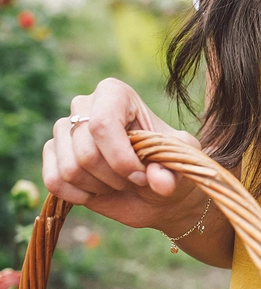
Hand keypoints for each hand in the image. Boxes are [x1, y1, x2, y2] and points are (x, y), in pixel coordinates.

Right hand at [43, 78, 202, 230]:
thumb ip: (172, 171)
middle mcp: (84, 106)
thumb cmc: (168, 167)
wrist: (154, 190)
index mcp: (115, 94)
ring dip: (98, 187)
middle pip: (86, 152)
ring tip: (116, 183)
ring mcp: (64, 130)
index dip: (121, 158)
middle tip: (133, 180)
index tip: (142, 176)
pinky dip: (77, 195)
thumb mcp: (180, 164)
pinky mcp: (53, 155)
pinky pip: (54, 181)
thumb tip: (158, 180)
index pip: (102, 124)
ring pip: (70, 169)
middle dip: (114, 177)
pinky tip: (96, 192)